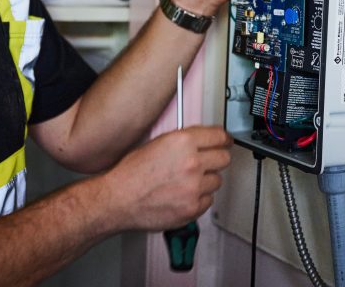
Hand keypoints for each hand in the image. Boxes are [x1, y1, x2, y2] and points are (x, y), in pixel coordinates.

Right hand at [102, 126, 231, 230]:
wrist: (118, 199)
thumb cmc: (131, 174)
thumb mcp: (156, 144)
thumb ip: (182, 142)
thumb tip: (200, 142)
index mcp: (182, 142)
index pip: (219, 136)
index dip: (223, 138)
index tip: (225, 141)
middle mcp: (192, 163)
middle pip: (224, 158)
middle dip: (217, 158)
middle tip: (209, 162)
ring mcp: (194, 187)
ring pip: (217, 181)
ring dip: (206, 180)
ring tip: (186, 182)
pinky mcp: (193, 208)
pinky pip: (208, 200)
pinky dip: (199, 198)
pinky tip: (183, 195)